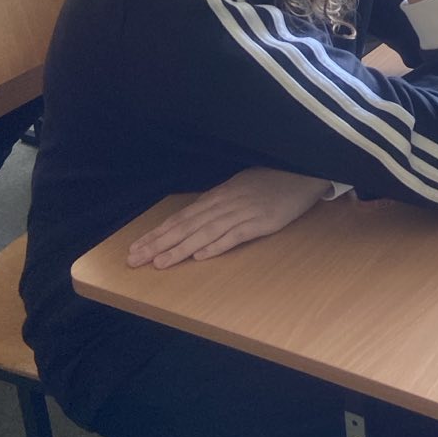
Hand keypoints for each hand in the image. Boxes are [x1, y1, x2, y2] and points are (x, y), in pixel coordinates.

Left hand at [127, 168, 330, 268]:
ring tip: (159, 263)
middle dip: (158, 243)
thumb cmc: (273, 180)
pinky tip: (200, 255)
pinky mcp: (262, 222)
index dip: (157, 233)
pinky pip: (235, 236)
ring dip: (180, 248)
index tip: (135, 247)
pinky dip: (217, 245)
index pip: (180, 217)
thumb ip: (219, 203)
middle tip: (134, 260)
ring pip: (204, 232)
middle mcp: (225, 203)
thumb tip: (196, 218)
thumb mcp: (240, 187)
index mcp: (218, 195)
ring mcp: (243, 212)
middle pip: (186, 226)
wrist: (304, 173)